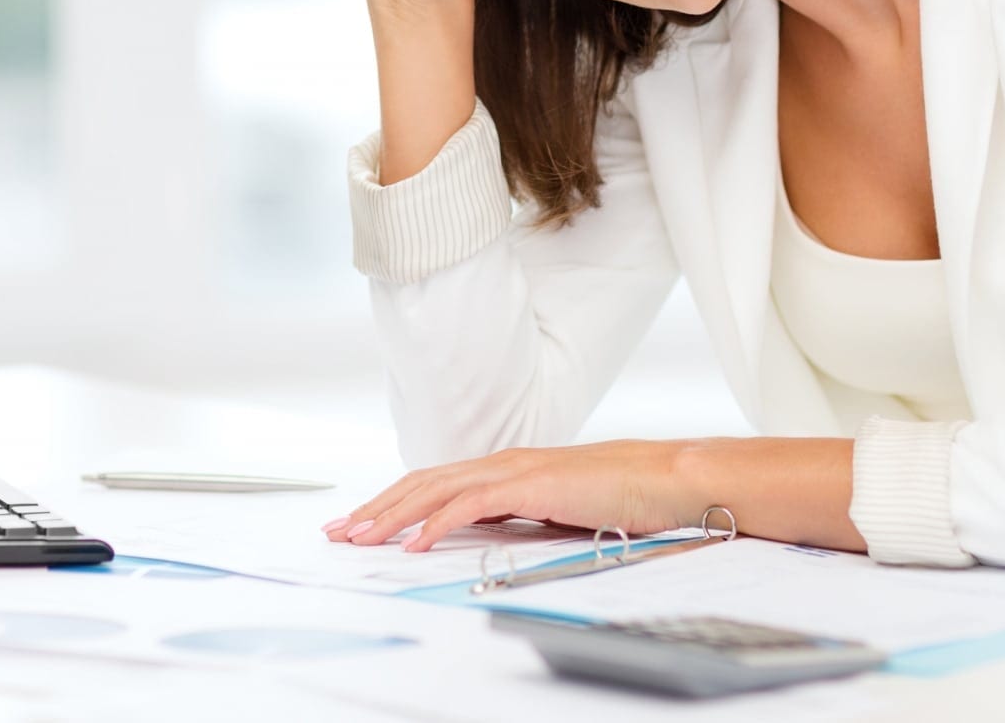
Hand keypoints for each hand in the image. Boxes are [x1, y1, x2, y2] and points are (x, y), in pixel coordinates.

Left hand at [321, 441, 699, 552]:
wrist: (666, 479)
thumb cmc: (622, 496)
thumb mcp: (557, 511)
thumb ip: (520, 517)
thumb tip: (489, 535)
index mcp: (506, 470)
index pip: (434, 484)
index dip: (393, 503)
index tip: (361, 524)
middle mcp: (502, 463)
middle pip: (422, 482)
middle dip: (376, 508)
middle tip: (339, 531)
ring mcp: (515, 469)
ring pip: (436, 489)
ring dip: (393, 515)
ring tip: (361, 536)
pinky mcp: (531, 483)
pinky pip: (472, 504)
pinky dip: (438, 522)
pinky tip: (416, 542)